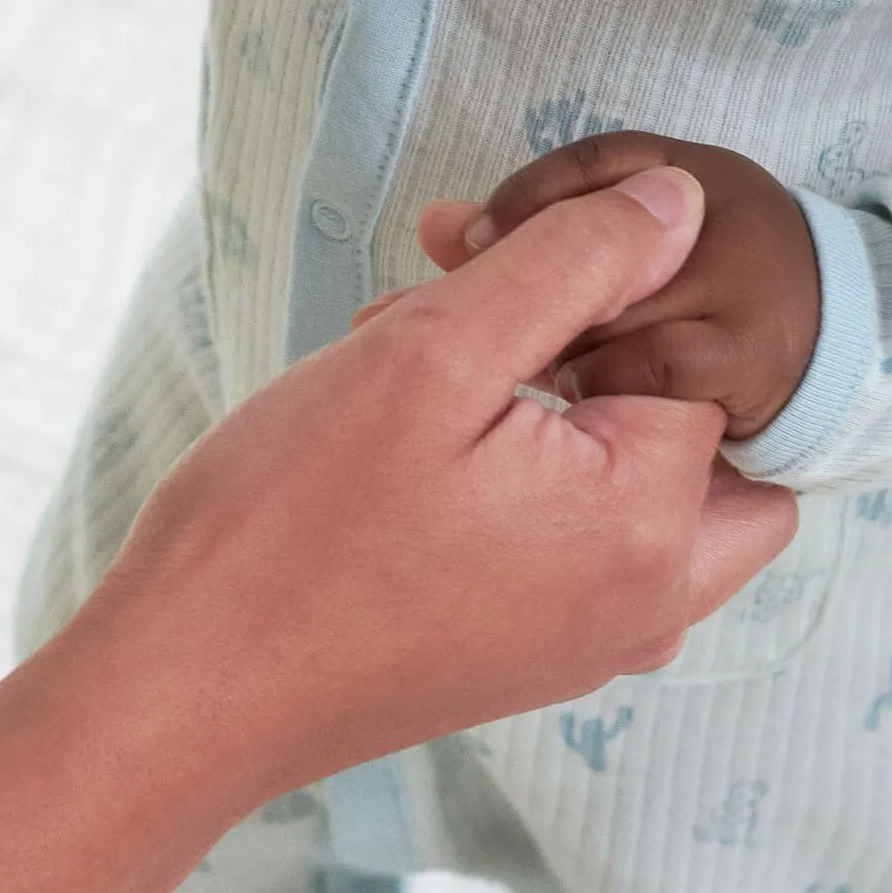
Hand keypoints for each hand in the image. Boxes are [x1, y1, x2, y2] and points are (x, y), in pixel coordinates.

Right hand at [78, 167, 797, 804]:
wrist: (189, 687)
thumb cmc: (293, 522)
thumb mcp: (432, 352)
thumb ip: (575, 266)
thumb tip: (684, 205)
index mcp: (650, 526)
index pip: (697, 351)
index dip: (593, 283)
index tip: (476, 269)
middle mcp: (649, 603)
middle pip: (702, 432)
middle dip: (603, 350)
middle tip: (481, 319)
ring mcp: (592, 642)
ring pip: (634, 479)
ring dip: (551, 403)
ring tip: (412, 367)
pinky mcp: (532, 656)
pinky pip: (579, 538)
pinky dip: (523, 471)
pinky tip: (405, 436)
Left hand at [423, 131, 821, 440]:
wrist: (840, 349)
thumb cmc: (703, 293)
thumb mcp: (630, 244)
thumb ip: (532, 234)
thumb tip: (432, 223)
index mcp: (689, 170)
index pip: (598, 162)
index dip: (522, 200)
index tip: (462, 240)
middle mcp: (726, 212)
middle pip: (601, 241)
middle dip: (526, 289)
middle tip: (456, 326)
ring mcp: (746, 281)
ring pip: (618, 306)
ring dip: (557, 345)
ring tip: (510, 373)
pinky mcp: (752, 356)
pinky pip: (648, 367)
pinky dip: (602, 388)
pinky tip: (576, 409)